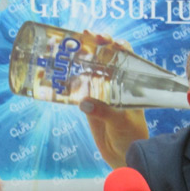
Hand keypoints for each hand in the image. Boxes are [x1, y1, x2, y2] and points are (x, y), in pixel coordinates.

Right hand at [78, 30, 148, 168]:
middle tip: (84, 35)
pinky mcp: (88, 104)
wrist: (123, 156)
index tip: (107, 40)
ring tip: (66, 47)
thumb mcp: (121, 121)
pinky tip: (57, 71)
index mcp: (129, 84)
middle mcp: (115, 84)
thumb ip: (105, 112)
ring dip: (78, 58)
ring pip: (89, 69)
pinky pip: (77, 88)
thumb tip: (84, 102)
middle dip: (94, 44)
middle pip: (104, 57)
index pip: (125, 57)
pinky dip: (67, 80)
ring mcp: (100, 93)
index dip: (117, 44)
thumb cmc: (132, 135)